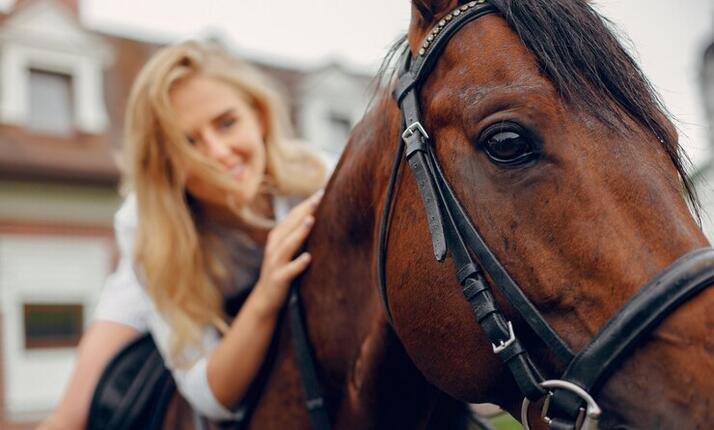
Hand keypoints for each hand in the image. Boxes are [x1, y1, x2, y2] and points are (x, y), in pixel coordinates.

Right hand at [252, 190, 322, 316]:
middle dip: (304, 211)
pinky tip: (308, 258)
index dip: (306, 204)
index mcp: (278, 238)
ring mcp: (275, 263)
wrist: (265, 300)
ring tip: (311, 220)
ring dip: (299, 232)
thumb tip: (319, 216)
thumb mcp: (289, 250)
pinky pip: (288, 271)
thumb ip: (300, 235)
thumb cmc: (283, 270)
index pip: (293, 216)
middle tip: (319, 197)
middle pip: (289, 225)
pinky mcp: (279, 280)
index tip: (322, 191)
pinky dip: (297, 264)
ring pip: (287, 245)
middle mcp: (274, 247)